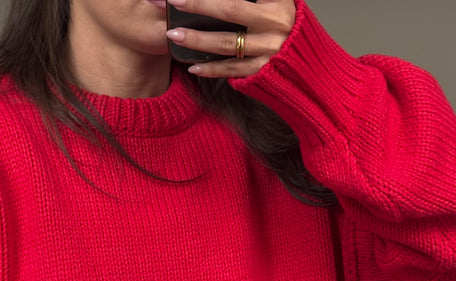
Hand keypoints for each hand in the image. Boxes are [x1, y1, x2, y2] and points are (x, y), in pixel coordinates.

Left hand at [166, 0, 295, 77]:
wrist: (308, 63)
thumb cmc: (286, 26)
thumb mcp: (276, 2)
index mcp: (277, 1)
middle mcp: (275, 24)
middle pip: (231, 10)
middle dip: (199, 4)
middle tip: (173, 0)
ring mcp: (269, 50)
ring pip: (227, 44)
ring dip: (198, 40)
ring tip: (174, 35)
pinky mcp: (262, 71)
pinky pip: (232, 70)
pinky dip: (211, 68)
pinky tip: (193, 65)